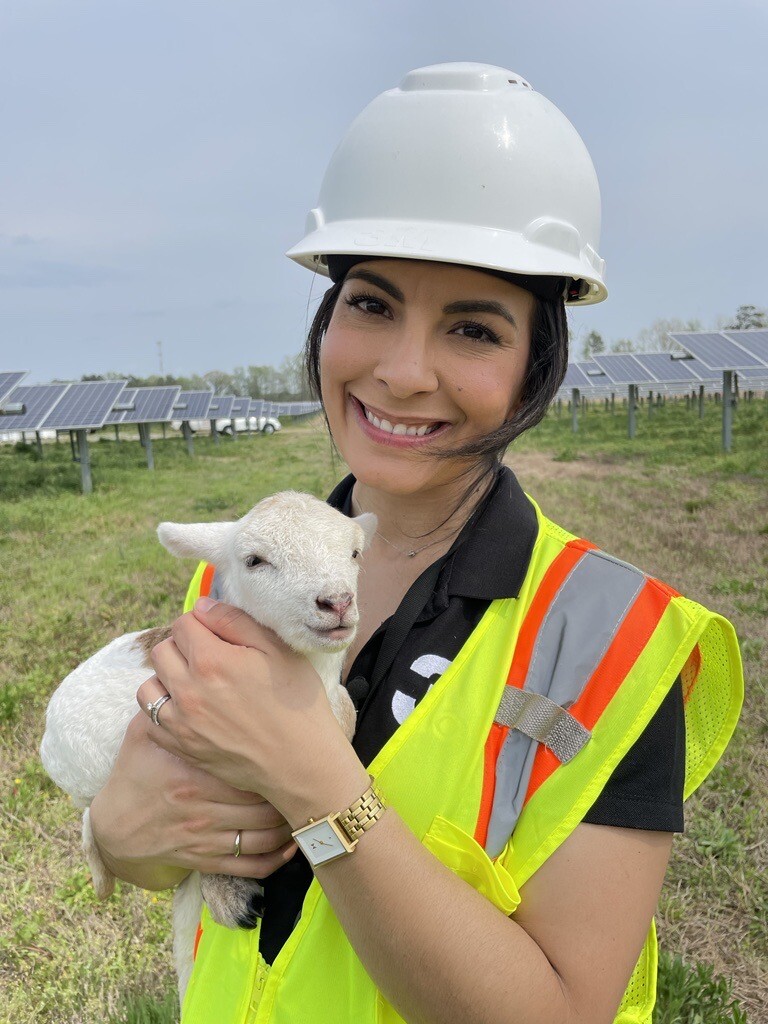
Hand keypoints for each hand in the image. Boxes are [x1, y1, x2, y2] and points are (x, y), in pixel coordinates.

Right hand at [89, 712, 297, 887]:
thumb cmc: (136, 771)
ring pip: (264, 835)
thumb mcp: (144, 731)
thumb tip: (185, 664)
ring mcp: (205, 838)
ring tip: (305, 801)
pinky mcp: (207, 861)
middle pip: (263, 801)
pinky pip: (252, 865)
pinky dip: (277, 857)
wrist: (115, 826)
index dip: (275, 759)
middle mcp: (202, 809)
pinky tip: (292, 841)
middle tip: (307, 772)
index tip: (290, 744)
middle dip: (288, 789)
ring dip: (289, 821)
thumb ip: (166, 702)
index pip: (247, 767)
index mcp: (191, 774)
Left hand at [137, 599, 368, 827]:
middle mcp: (188, 689)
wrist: (301, 762)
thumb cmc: (296, 702)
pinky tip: (188, 711)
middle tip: (209, 658)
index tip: (218, 636)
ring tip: (194, 685)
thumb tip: (201, 606)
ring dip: (167, 679)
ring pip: (149, 686)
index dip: (201, 624)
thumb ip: (235, 621)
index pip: (182, 623)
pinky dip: (163, 712)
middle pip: (162, 651)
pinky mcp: (181, 748)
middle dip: (182, 647)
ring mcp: (181, 722)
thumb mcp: (277, 650)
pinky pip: (150, 721)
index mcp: (211, 660)